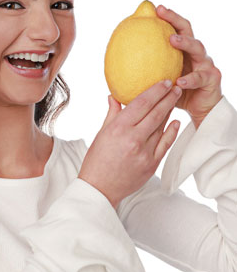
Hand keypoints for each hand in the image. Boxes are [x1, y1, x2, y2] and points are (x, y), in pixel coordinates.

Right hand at [78, 80, 181, 209]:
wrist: (100, 189)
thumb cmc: (96, 162)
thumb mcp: (101, 134)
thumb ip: (112, 114)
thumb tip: (115, 97)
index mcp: (118, 129)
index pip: (141, 103)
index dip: (155, 91)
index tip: (163, 82)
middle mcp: (133, 139)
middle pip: (155, 113)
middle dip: (167, 97)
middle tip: (174, 86)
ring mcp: (144, 152)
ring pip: (161, 126)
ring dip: (169, 111)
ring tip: (174, 100)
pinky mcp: (152, 164)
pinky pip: (165, 144)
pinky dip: (172, 131)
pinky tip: (175, 122)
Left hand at [156, 5, 222, 128]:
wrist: (199, 108)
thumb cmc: (177, 92)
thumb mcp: (160, 79)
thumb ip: (145, 71)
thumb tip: (115, 66)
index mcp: (183, 51)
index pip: (176, 28)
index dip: (167, 17)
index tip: (155, 8)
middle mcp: (195, 53)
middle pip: (188, 30)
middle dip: (175, 20)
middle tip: (162, 13)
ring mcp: (205, 64)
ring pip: (197, 49)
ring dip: (185, 43)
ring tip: (172, 40)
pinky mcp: (211, 78)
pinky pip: (199, 77)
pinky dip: (189, 79)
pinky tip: (179, 81)